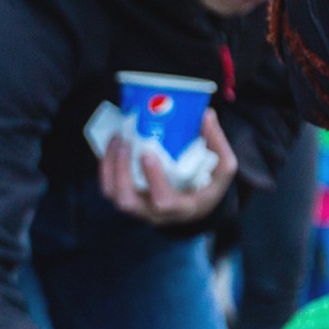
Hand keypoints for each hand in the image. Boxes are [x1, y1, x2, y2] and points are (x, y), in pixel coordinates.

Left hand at [98, 110, 237, 226]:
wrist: (194, 207)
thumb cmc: (209, 185)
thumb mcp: (222, 168)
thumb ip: (217, 142)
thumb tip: (206, 114)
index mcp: (183, 207)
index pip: (163, 202)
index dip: (153, 179)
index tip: (148, 154)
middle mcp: (155, 214)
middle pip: (127, 202)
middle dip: (121, 171)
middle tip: (124, 142)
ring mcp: (138, 209)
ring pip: (112, 194)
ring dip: (109, 166)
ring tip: (117, 139)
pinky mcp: (127, 200)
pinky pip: (108, 187)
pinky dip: (105, 167)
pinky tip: (111, 145)